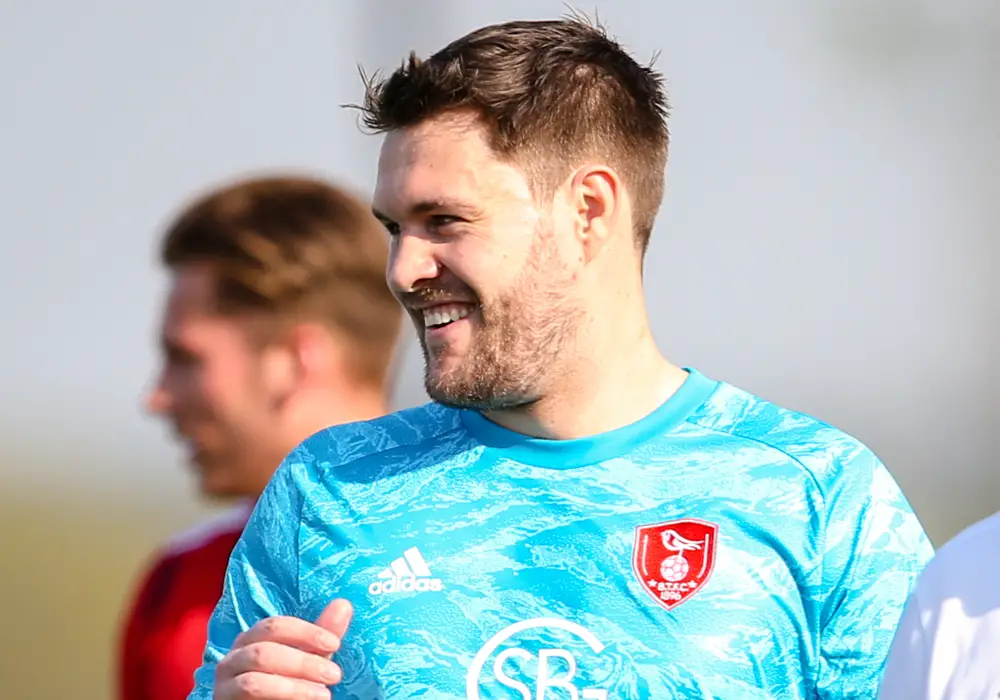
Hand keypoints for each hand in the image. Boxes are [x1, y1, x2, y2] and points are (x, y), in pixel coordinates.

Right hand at [214, 598, 353, 699]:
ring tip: (324, 695)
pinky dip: (282, 693)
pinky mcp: (225, 699)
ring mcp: (225, 681)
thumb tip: (343, 604)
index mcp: (252, 640)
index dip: (306, 632)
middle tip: (334, 674)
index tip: (334, 643)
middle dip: (304, 661)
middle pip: (264, 649)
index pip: (275, 626)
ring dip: (295, 684)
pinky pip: (250, 689)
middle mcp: (234, 657)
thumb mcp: (307, 663)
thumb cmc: (286, 689)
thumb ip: (320, 637)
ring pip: (255, 674)